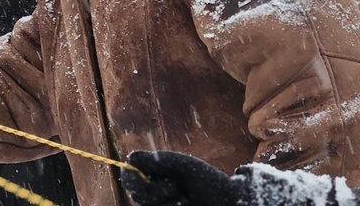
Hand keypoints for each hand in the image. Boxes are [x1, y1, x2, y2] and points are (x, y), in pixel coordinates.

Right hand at [122, 150, 245, 205]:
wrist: (231, 203)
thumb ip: (156, 161)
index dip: (130, 175)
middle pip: (136, 193)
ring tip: (186, 199)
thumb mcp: (182, 167)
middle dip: (153, 190)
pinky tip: (186, 205)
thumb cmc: (208, 183)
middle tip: (175, 186)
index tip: (138, 172)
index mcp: (155, 177)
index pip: (129, 176)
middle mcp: (156, 194)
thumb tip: (131, 158)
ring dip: (166, 201)